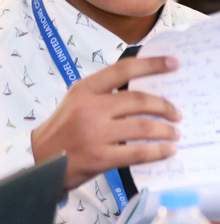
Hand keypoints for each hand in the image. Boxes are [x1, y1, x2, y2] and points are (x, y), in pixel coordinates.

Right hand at [31, 56, 180, 190]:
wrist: (37, 161)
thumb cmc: (65, 130)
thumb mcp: (79, 102)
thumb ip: (107, 96)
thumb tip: (149, 97)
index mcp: (85, 89)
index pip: (123, 69)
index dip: (152, 65)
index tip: (174, 63)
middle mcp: (90, 108)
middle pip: (139, 100)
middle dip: (165, 107)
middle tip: (178, 114)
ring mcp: (94, 133)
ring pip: (143, 127)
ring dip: (165, 130)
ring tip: (175, 133)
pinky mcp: (100, 157)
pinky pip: (138, 152)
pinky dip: (158, 151)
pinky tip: (168, 151)